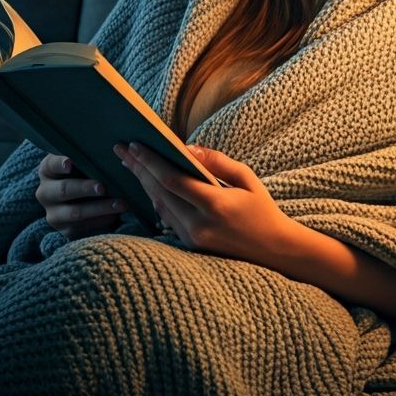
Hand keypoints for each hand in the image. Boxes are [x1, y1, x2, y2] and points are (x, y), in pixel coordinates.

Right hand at [35, 153, 124, 239]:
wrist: (85, 201)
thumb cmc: (87, 174)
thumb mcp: (83, 164)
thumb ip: (88, 157)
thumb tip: (112, 150)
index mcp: (47, 171)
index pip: (51, 164)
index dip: (60, 164)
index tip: (70, 163)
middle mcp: (45, 193)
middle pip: (64, 190)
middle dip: (84, 188)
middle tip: (103, 187)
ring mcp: (54, 214)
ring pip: (76, 212)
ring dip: (100, 208)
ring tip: (120, 204)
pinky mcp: (65, 230)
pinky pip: (83, 228)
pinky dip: (101, 221)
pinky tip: (115, 216)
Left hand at [113, 142, 293, 263]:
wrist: (273, 250)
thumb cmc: (262, 210)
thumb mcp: (247, 178)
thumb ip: (217, 161)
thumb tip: (187, 148)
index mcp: (216, 205)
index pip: (172, 179)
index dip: (150, 161)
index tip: (135, 145)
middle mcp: (199, 225)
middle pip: (159, 192)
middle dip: (139, 168)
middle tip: (121, 149)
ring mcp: (192, 239)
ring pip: (159, 206)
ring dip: (143, 183)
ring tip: (130, 164)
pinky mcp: (190, 246)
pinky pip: (166, 218)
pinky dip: (155, 198)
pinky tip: (148, 184)